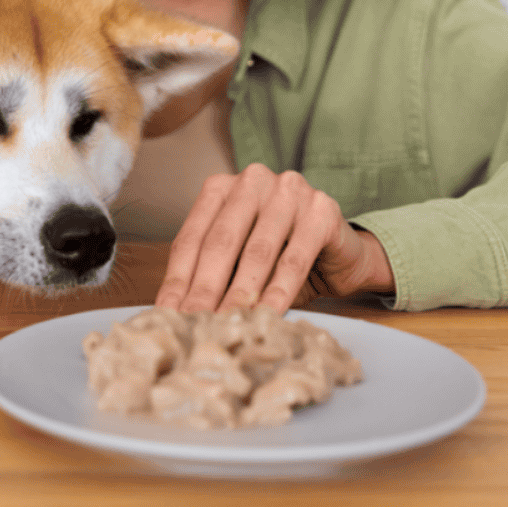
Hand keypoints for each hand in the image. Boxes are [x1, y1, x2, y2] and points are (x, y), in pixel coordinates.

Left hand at [155, 163, 393, 313]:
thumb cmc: (278, 258)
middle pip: (220, 242)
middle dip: (204, 289)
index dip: (177, 279)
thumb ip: (210, 274)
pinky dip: (278, 293)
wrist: (340, 256)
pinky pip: (294, 260)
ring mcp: (289, 191)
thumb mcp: (237, 261)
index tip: (167, 313)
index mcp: (221, 187)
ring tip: (226, 325)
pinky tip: (266, 316)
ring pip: (256, 252)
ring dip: (239, 295)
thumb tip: (173, 311)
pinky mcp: (321, 211)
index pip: (192, 237)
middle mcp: (252, 181)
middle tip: (193, 324)